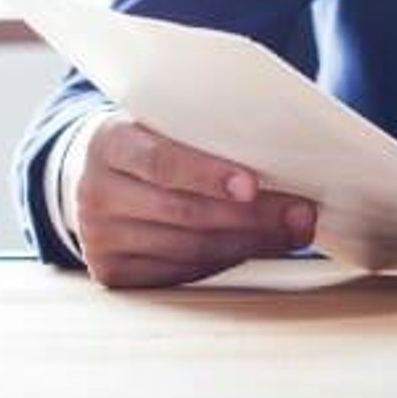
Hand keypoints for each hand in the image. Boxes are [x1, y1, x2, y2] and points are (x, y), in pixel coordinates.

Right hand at [68, 113, 318, 287]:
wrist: (105, 176)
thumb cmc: (156, 144)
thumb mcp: (169, 126)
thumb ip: (210, 136)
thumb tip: (287, 157)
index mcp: (108, 142)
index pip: (161, 162)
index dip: (208, 175)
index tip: (252, 185)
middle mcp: (94, 192)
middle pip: (184, 212)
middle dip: (253, 216)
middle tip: (302, 214)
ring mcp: (99, 236)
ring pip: (190, 248)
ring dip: (251, 242)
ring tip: (294, 232)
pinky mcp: (112, 271)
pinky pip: (182, 271)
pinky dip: (226, 259)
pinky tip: (256, 246)